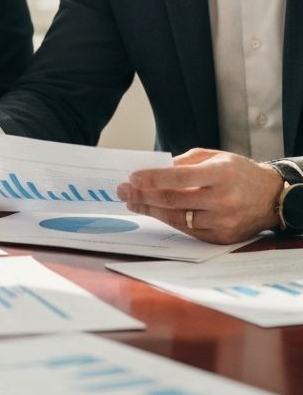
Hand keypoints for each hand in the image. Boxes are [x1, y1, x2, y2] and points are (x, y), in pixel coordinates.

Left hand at [117, 147, 282, 243]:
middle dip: (142, 196)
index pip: (179, 177)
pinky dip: (169, 220)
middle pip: (173, 200)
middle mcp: (222, 200)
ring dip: (150, 210)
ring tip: (132, 202)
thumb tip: (154, 169)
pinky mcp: (222, 237)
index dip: (153, 178)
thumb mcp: (214, 157)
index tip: (131, 177)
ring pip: (177, 218)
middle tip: (122, 191)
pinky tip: (154, 212)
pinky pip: (188, 230)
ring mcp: (223, 221)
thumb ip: (184, 163)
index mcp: (220, 175)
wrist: (271, 197)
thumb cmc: (238, 172)